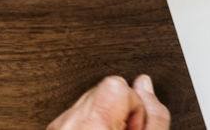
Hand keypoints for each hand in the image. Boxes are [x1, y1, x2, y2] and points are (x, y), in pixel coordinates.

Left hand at [47, 75, 169, 129]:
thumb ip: (154, 116)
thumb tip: (146, 83)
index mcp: (92, 123)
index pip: (118, 84)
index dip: (135, 109)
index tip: (133, 129)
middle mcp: (69, 123)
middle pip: (104, 90)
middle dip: (120, 112)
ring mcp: (59, 126)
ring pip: (90, 102)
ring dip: (106, 119)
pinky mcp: (54, 129)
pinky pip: (76, 115)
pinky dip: (89, 125)